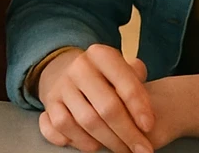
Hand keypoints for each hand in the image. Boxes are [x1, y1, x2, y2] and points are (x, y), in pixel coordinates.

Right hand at [36, 45, 155, 152]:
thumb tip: (140, 79)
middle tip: (142, 150)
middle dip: (128, 133)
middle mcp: (78, 68)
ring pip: (85, 121)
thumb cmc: (107, 77)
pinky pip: (60, 127)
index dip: (139, 107)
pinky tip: (93, 145)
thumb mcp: (123, 69)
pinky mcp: (49, 104)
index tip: (149, 126)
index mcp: (100, 55)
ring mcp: (61, 86)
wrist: (71, 74)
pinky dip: (77, 140)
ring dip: (108, 141)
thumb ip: (136, 75)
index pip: (124, 82)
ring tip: (122, 149)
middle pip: (106, 107)